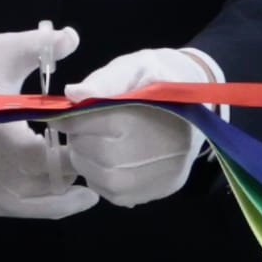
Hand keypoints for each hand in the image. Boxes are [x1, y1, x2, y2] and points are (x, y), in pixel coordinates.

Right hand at [0, 22, 92, 221]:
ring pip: (17, 205)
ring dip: (49, 201)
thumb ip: (39, 45)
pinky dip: (26, 203)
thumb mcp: (2, 49)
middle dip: (63, 182)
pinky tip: (47, 195)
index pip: (39, 158)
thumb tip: (72, 36)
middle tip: (93, 177)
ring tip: (79, 194)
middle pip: (31, 189)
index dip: (68, 159)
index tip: (88, 151)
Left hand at [60, 47, 223, 207]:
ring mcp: (162, 174)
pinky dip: (103, 180)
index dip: (72, 120)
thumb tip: (73, 94)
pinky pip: (119, 194)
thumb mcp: (135, 66)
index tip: (63, 116)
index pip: (93, 123)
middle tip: (78, 130)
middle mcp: (157, 150)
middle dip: (79, 141)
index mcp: (147, 112)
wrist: (199, 99)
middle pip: (96, 154)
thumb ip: (104, 80)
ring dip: (88, 163)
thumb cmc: (162, 77)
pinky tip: (107, 162)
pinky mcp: (164, 189)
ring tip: (91, 145)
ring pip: (105, 179)